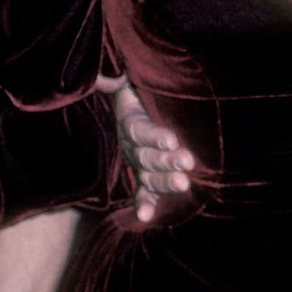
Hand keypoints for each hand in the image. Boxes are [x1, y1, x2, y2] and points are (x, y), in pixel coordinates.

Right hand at [101, 77, 194, 223]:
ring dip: (165, 181)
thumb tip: (104, 75)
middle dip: (167, 162)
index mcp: (130, 120)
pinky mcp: (145, 172)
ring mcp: (138, 160)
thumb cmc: (135, 88)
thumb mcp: (126, 80)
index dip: (155, 136)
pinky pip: (144, 190)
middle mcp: (132, 144)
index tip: (171, 139)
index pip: (141, 130)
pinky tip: (145, 217)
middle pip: (147, 156)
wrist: (130, 100)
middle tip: (186, 163)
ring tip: (184, 183)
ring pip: (150, 174)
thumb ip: (116, 78)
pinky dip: (145, 203)